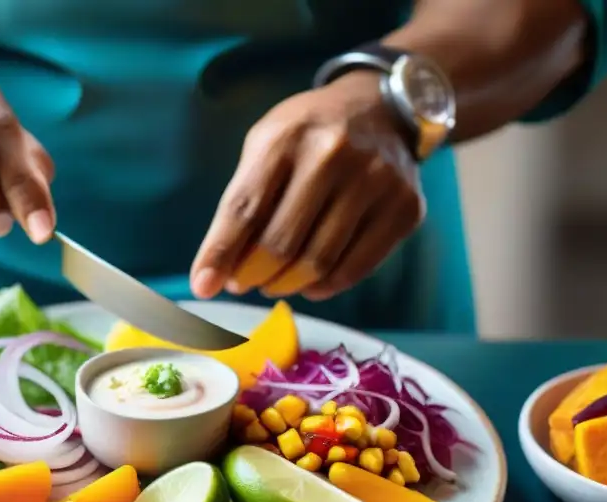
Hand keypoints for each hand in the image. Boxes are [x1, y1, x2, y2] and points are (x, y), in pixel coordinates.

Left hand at [190, 73, 424, 301]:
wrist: (383, 109)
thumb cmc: (310, 135)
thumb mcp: (267, 147)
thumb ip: (242, 203)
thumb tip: (217, 273)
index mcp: (288, 137)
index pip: (244, 208)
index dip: (219, 253)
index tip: (202, 285)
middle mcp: (334, 155)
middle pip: (281, 243)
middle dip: (253, 274)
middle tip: (244, 282)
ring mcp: (376, 182)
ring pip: (319, 262)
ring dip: (287, 284)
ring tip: (274, 282)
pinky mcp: (404, 209)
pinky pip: (356, 268)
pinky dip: (324, 286)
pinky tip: (310, 283)